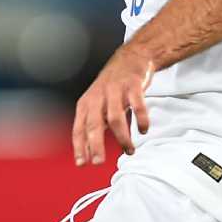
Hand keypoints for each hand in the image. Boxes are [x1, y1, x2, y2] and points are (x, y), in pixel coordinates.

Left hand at [72, 46, 152, 165]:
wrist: (131, 58)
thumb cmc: (113, 87)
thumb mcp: (98, 105)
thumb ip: (96, 127)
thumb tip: (92, 152)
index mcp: (87, 103)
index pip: (79, 128)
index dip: (79, 146)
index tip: (81, 163)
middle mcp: (98, 97)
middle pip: (94, 124)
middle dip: (95, 145)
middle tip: (98, 162)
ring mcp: (115, 91)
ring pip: (115, 118)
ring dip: (122, 137)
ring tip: (129, 150)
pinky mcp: (132, 86)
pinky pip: (137, 105)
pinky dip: (140, 119)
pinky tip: (143, 130)